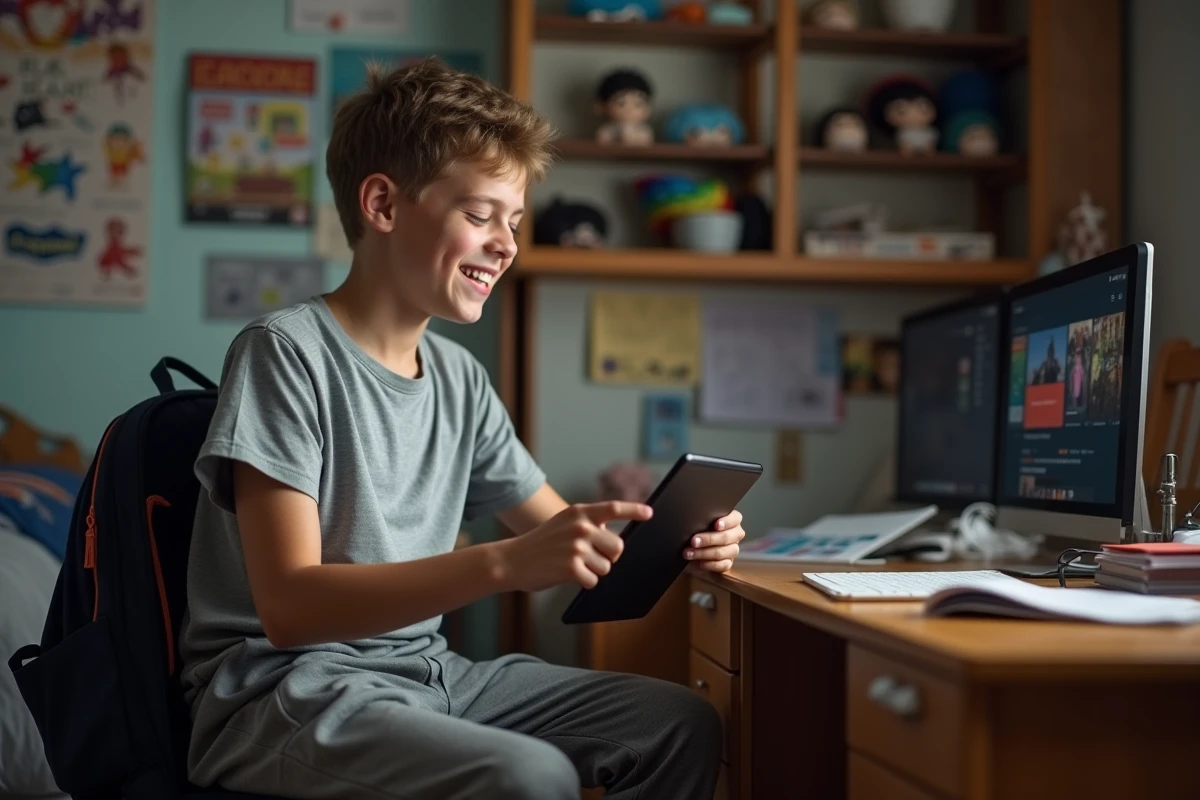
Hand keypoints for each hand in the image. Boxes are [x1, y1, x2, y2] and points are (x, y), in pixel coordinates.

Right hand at [496, 501, 652, 592]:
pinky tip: (566, 575)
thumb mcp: (563, 522)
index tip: (650, 513)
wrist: (511, 560)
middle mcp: (581, 526)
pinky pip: (593, 581)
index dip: (634, 510)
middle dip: (608, 556)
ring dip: (593, 570)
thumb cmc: (541, 543)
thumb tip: (618, 541)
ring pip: (606, 567)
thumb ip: (588, 523)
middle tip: (589, 556)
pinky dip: (583, 582)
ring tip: (570, 564)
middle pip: (618, 547)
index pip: (613, 508)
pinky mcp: (571, 568)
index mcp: (579, 512)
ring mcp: (576, 547)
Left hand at [684, 510, 744, 574]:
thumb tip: (693, 521)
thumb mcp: (700, 522)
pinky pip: (722, 565)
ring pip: (722, 552)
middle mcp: (735, 535)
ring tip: (689, 553)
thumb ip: (702, 520)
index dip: (727, 522)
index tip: (716, 525)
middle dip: (709, 539)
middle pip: (727, 537)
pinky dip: (708, 564)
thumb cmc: (698, 530)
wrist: (692, 547)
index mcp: (732, 520)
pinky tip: (698, 563)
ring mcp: (733, 550)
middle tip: (693, 541)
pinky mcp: (728, 563)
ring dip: (704, 553)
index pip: (735, 519)